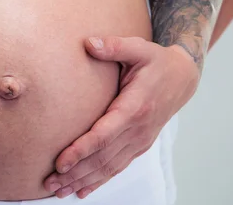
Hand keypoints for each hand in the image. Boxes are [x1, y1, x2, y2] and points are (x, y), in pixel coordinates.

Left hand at [43, 36, 199, 198]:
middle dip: (75, 172)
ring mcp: (140, 140)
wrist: (183, 78)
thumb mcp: (139, 48)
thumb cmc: (156, 61)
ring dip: (83, 181)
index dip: (82, 150)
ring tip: (58, 190)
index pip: (105, 134)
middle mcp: (139, 129)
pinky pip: (118, 167)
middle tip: (49, 182)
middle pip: (103, 158)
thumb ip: (114, 46)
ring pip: (109, 167)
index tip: (61, 161)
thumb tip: (89, 43)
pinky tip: (82, 190)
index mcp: (136, 107)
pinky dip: (99, 181)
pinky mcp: (139, 145)